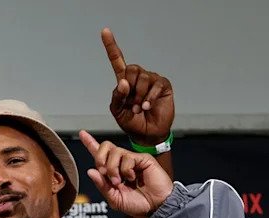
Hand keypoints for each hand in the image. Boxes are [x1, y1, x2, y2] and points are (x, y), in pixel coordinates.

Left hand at [80, 130, 172, 216]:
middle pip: (105, 146)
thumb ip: (102, 186)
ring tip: (120, 181)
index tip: (82, 133)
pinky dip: (126, 170)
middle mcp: (121, 162)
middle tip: (104, 173)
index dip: (90, 143)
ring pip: (115, 151)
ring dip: (113, 168)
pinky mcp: (143, 158)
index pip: (99, 154)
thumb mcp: (115, 199)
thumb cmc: (137, 204)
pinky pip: (127, 157)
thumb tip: (90, 171)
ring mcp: (132, 159)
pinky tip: (133, 177)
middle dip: (100, 159)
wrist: (156, 206)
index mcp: (112, 171)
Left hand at [102, 27, 173, 144]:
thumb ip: (117, 97)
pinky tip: (148, 106)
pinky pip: (155, 85)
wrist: (147, 134)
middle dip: (130, 89)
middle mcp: (138, 78)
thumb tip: (123, 82)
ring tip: (140, 107)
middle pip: (131, 69)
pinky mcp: (163, 85)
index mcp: (124, 82)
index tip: (105, 31)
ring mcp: (152, 80)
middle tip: (132, 103)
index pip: (117, 60)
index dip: (111, 46)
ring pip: (143, 78)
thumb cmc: (131, 122)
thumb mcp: (118, 111)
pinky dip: (150, 98)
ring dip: (139, 96)